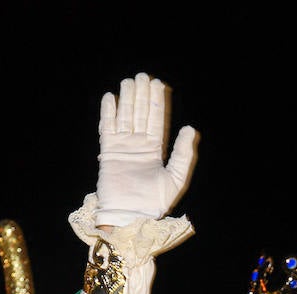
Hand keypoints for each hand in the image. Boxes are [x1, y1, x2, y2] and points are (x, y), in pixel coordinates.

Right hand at [94, 73, 197, 225]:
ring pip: (125, 116)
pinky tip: (110, 98)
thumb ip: (183, 153)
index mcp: (155, 150)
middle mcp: (138, 145)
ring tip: (129, 81)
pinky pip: (107, 128)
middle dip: (142, 95)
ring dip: (127, 99)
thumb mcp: (176, 177)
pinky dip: (108, 113)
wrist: (130, 215)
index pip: (157, 120)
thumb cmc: (154, 203)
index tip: (159, 84)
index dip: (158, 102)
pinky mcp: (109, 152)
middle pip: (141, 114)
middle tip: (143, 76)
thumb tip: (190, 128)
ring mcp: (123, 147)